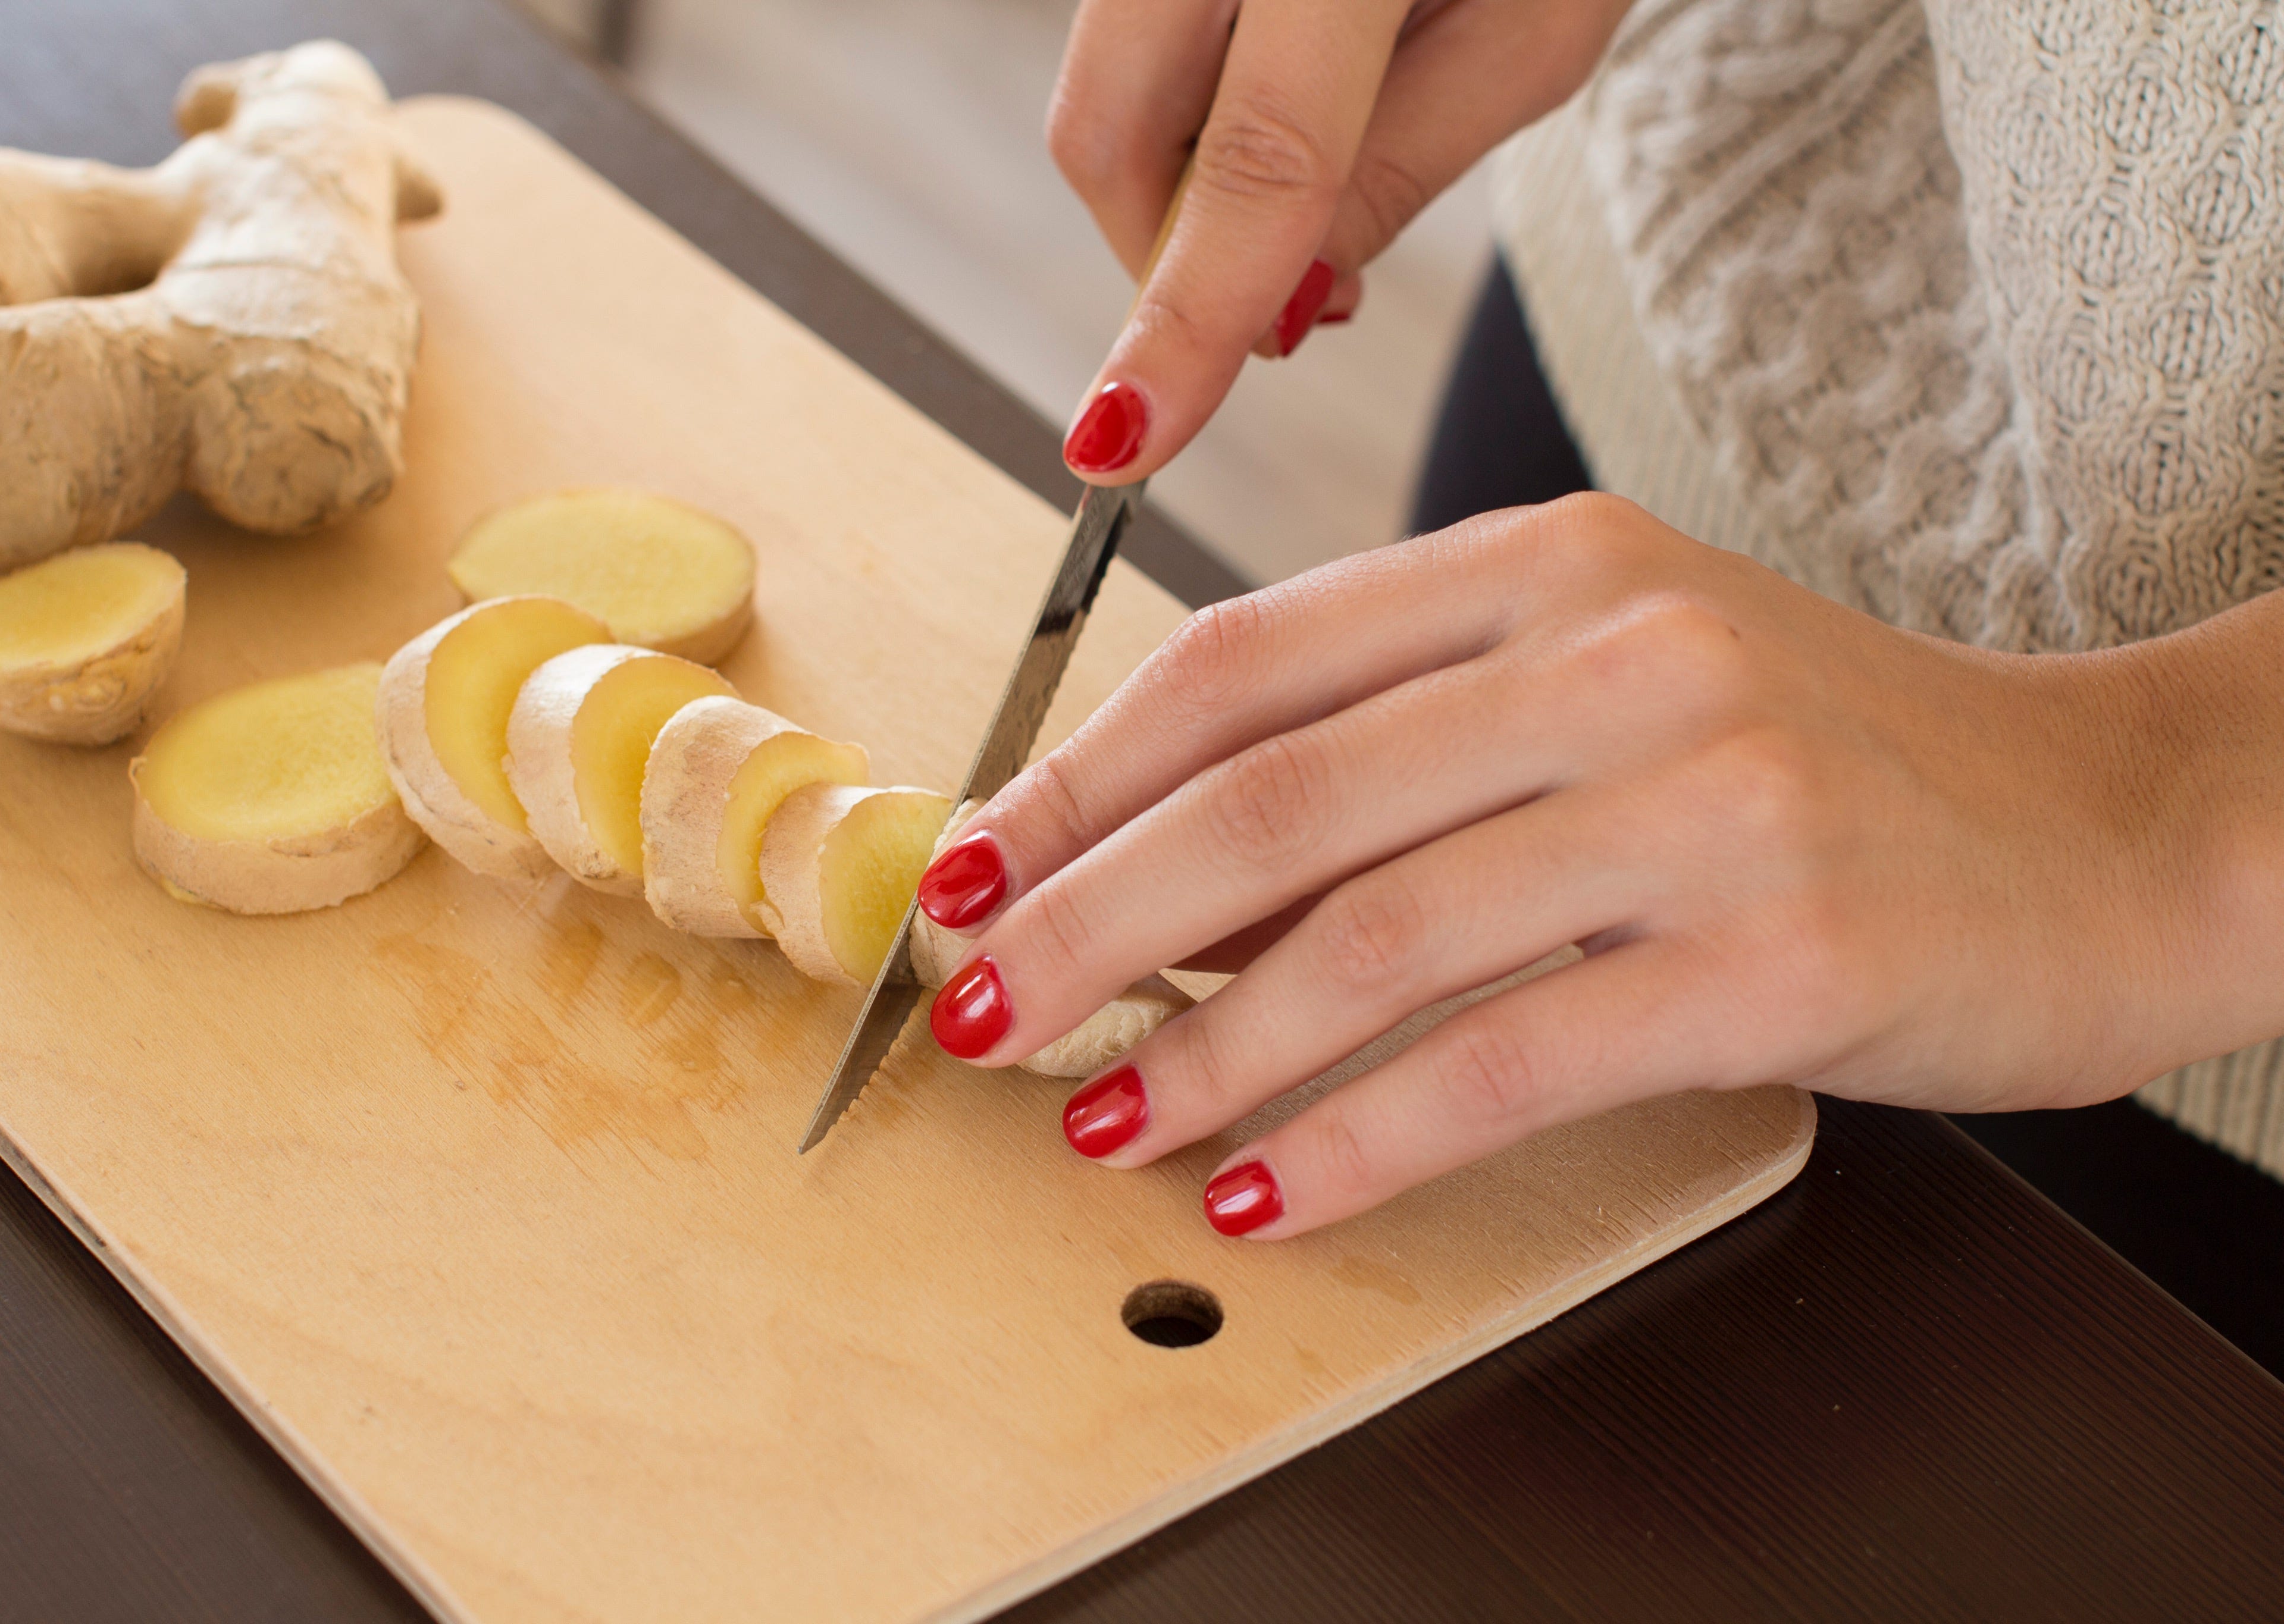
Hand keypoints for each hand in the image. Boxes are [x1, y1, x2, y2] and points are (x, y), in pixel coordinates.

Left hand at [913, 496, 2283, 1237]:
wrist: (2108, 826)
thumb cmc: (1826, 766)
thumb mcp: (1609, 690)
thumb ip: (1405, 750)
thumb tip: (1165, 888)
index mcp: (1548, 565)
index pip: (1246, 663)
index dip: (1077, 778)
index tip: (974, 871)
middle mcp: (1615, 653)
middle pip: (1273, 801)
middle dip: (1089, 923)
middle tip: (984, 1013)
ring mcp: (1703, 797)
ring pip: (1368, 941)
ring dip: (1199, 1056)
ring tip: (1096, 1125)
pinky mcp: (1775, 953)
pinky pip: (1500, 1064)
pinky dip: (1352, 1144)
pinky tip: (1263, 1196)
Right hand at [1045, 0, 1630, 480]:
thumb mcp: (1540, 27)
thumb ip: (1400, 170)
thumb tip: (1281, 305)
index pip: (1250, 160)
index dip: (1185, 317)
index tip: (1124, 444)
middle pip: (1101, 126)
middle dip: (1164, 253)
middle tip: (1292, 290)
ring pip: (1102, 85)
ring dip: (1182, 175)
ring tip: (1328, 139)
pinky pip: (1130, 33)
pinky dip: (1190, 101)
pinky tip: (1295, 75)